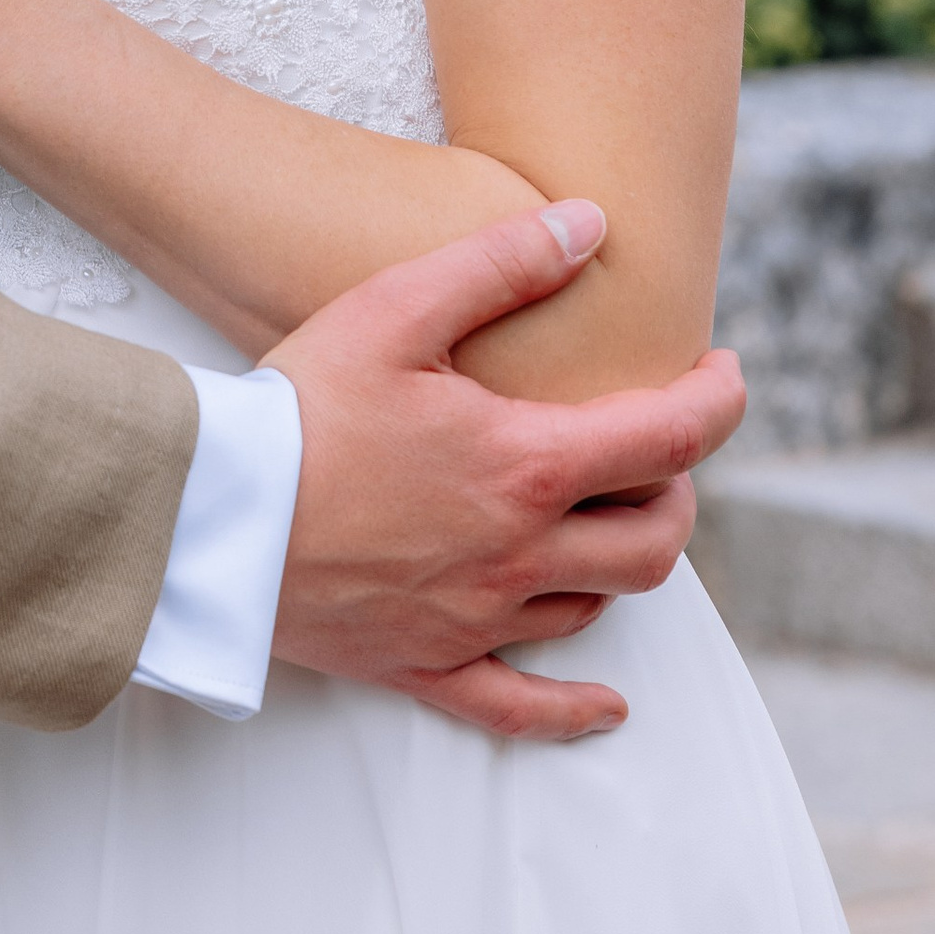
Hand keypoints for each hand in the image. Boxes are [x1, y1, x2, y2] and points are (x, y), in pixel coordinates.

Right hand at [266, 200, 745, 740]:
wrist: (210, 516)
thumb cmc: (299, 407)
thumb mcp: (395, 307)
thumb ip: (499, 262)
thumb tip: (590, 225)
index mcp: (524, 466)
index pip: (670, 440)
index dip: (717, 402)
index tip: (724, 372)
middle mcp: (519, 554)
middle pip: (654, 540)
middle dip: (678, 488)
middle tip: (658, 446)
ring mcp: (477, 619)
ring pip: (598, 605)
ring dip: (623, 560)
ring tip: (608, 516)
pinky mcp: (426, 663)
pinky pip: (521, 706)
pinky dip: (574, 708)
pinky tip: (606, 703)